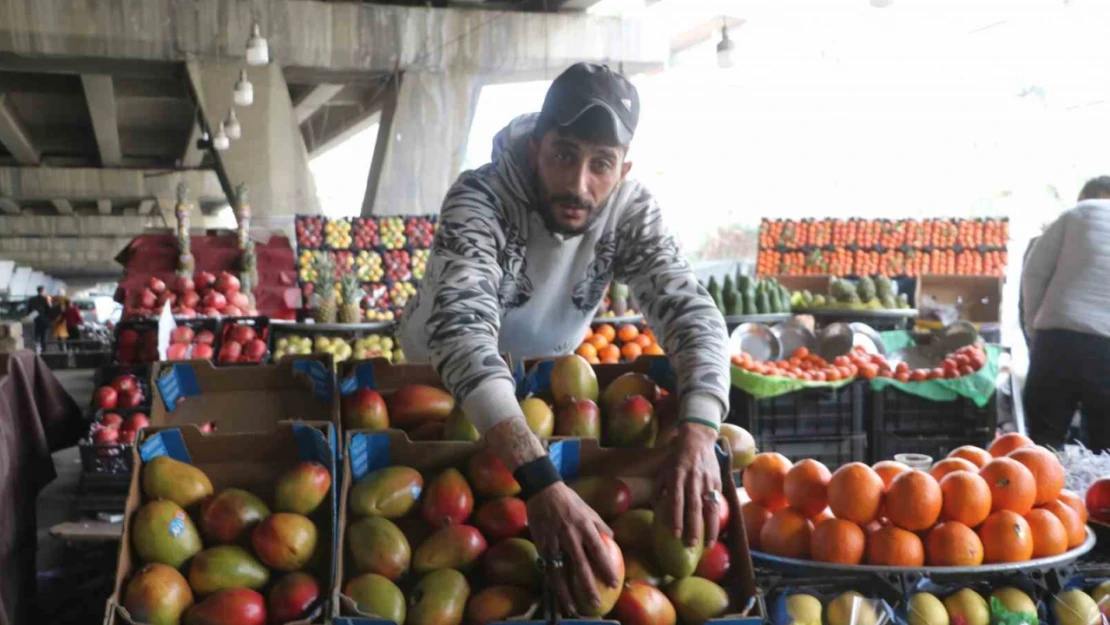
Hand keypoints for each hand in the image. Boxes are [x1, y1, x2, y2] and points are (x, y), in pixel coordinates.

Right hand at [527, 482, 618, 615]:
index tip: (613, 583)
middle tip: (596, 602)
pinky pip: (548, 566)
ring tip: (573, 606)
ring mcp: (554, 541)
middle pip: (581, 566)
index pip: (599, 552)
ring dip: (567, 591)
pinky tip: (556, 593)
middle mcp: (571, 536)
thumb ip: (600, 525)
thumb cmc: (569, 500)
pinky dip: (552, 581)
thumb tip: (612, 537)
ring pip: (561, 571)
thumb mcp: (589, 509)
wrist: (543, 490)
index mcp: (585, 527)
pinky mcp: (542, 544)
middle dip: (589, 586)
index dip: (606, 568)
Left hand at [657, 421, 723, 547]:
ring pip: (710, 508)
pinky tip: (716, 531)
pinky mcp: (717, 482)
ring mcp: (707, 481)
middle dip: (692, 528)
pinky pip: (718, 503)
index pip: (676, 500)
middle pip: (693, 507)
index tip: (675, 535)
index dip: (676, 518)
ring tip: (708, 545)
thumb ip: (658, 491)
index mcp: (677, 476)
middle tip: (690, 546)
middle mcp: (693, 479)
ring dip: (709, 528)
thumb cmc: (676, 459)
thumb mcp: (662, 471)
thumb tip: (655, 513)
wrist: (697, 440)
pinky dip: (717, 518)